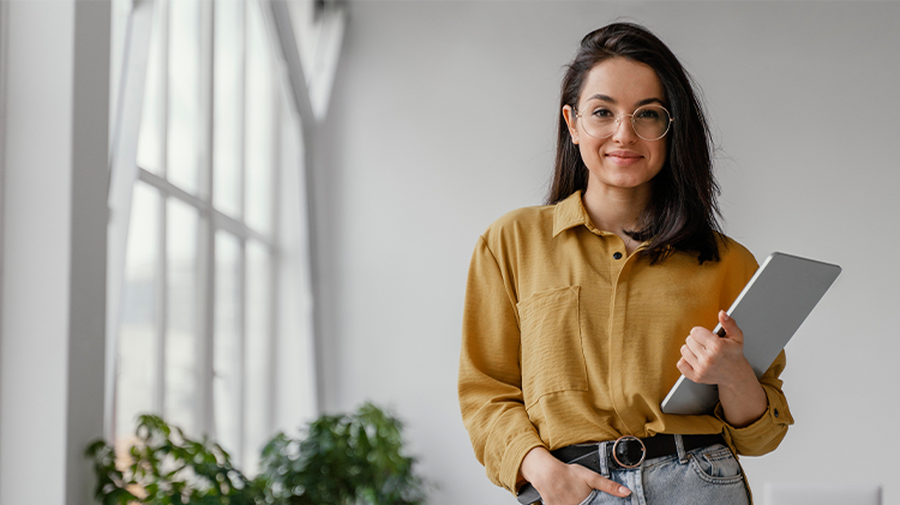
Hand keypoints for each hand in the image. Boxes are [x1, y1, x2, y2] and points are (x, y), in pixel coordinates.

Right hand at [520, 447, 630, 504]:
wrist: (546, 473)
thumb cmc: (568, 474)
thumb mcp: (591, 477)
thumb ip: (609, 486)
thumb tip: (627, 492)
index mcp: (586, 504)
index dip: (600, 504)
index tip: (598, 502)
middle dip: (587, 502)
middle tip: (583, 496)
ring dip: (578, 502)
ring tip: (574, 495)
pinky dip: (566, 503)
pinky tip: (567, 498)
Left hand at [677, 310, 767, 426]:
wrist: (735, 375)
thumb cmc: (734, 354)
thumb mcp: (737, 336)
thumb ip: (729, 323)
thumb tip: (722, 313)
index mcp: (717, 347)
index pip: (694, 332)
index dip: (701, 332)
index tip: (708, 337)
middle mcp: (708, 359)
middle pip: (688, 340)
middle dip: (697, 341)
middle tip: (707, 346)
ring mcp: (701, 369)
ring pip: (684, 350)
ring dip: (691, 350)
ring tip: (702, 352)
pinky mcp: (696, 377)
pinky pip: (680, 364)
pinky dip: (686, 361)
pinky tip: (696, 360)